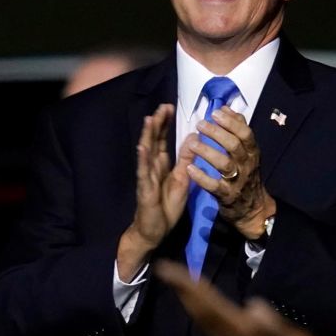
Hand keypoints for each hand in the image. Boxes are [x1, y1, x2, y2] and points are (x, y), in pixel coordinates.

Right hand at [123, 104, 192, 263]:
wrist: (153, 230)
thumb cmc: (166, 206)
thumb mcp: (182, 180)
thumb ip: (186, 160)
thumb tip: (193, 138)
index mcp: (162, 165)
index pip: (163, 140)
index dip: (165, 124)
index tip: (169, 106)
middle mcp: (152, 167)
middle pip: (154, 141)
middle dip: (158, 123)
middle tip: (162, 105)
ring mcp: (146, 177)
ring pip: (146, 153)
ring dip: (148, 136)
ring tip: (150, 119)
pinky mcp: (144, 189)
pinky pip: (143, 172)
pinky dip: (142, 159)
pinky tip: (142, 147)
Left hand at [155, 260, 329, 335]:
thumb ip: (274, 329)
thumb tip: (253, 306)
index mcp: (243, 332)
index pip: (210, 305)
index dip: (189, 286)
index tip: (168, 269)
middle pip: (200, 311)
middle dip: (182, 289)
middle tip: (164, 268)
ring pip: (202, 318)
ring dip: (188, 299)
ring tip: (177, 281)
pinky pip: (210, 324)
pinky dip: (199, 309)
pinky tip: (200, 303)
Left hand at [183, 106, 277, 237]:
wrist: (253, 209)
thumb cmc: (246, 175)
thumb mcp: (248, 152)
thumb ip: (238, 130)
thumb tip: (227, 108)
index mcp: (252, 153)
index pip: (245, 133)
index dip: (231, 122)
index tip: (215, 113)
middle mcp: (247, 165)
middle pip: (234, 145)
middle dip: (217, 133)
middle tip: (200, 125)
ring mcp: (237, 181)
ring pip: (224, 164)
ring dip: (207, 152)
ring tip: (192, 144)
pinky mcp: (227, 196)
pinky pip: (214, 186)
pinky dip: (202, 177)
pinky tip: (189, 169)